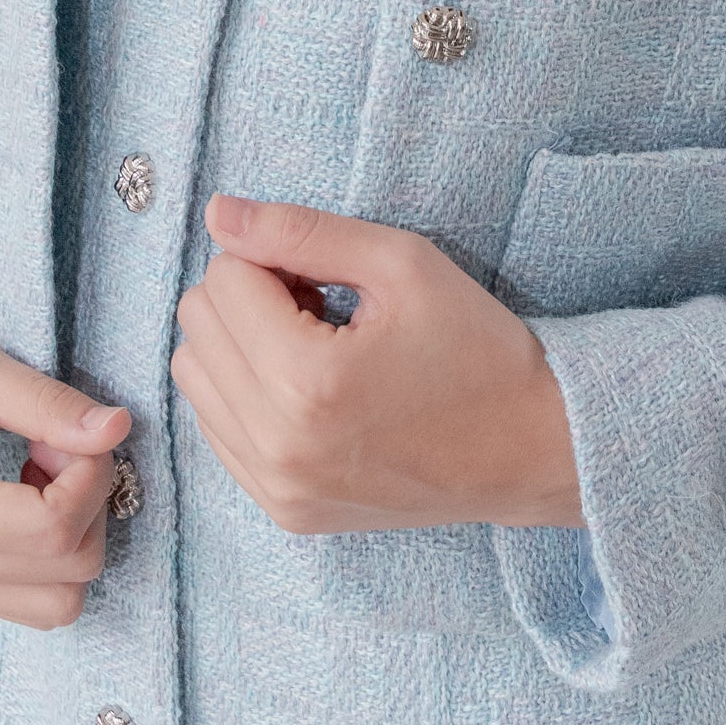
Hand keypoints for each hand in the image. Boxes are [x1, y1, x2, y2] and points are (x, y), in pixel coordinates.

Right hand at [0, 282, 131, 628]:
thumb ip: (49, 406)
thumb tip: (119, 430)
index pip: (54, 530)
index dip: (92, 477)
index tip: (78, 430)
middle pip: (67, 574)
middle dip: (88, 503)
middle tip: (58, 443)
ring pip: (55, 602)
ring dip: (71, 535)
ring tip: (40, 469)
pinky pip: (26, 597)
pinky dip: (48, 553)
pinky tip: (25, 489)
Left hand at [169, 194, 583, 534]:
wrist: (531, 449)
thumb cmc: (476, 347)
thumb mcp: (401, 262)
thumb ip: (300, 231)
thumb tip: (218, 213)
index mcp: (307, 382)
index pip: (224, 279)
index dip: (271, 256)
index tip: (325, 274)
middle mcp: (279, 446)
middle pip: (197, 327)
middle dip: (248, 296)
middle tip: (319, 303)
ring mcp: (278, 489)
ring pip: (194, 378)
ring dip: (240, 345)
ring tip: (312, 345)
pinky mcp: (285, 511)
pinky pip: (218, 430)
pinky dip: (247, 394)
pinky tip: (310, 388)